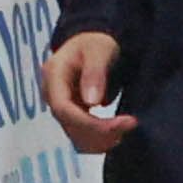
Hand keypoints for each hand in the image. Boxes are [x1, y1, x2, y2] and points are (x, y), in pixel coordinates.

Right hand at [41, 29, 128, 155]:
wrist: (93, 43)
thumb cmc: (96, 42)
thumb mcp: (98, 51)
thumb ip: (94, 73)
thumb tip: (91, 102)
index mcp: (53, 76)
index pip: (65, 110)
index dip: (92, 123)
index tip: (122, 123)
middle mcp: (52, 95)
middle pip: (70, 125)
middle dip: (100, 132)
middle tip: (130, 125)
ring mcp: (60, 106)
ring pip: (75, 135)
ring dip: (100, 140)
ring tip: (126, 129)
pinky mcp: (71, 114)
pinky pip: (81, 135)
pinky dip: (98, 140)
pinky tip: (117, 134)